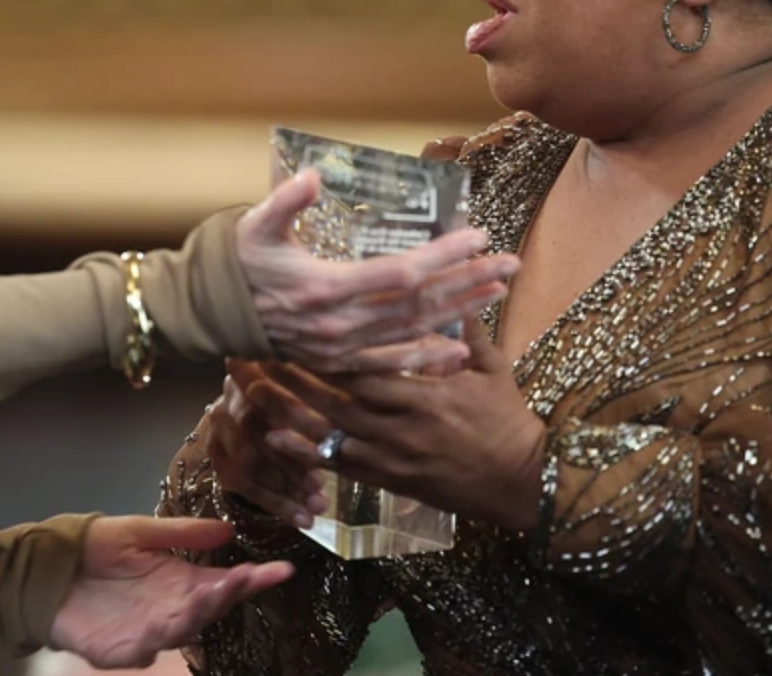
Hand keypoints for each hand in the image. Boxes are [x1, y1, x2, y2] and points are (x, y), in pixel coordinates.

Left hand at [50, 517, 293, 669]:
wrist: (45, 572)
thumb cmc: (94, 550)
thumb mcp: (139, 532)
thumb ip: (181, 533)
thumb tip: (228, 529)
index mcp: (180, 581)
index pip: (224, 583)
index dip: (251, 578)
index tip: (281, 568)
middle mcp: (170, 609)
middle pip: (208, 608)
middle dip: (228, 594)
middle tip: (246, 577)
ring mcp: (147, 633)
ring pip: (180, 629)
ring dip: (196, 614)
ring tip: (211, 593)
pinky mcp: (118, 650)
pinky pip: (142, 649)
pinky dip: (154, 639)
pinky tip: (163, 625)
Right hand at [200, 363, 327, 528]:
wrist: (260, 420)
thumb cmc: (299, 403)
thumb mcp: (311, 394)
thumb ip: (320, 399)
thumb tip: (347, 415)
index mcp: (253, 374)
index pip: (268, 397)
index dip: (295, 424)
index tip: (323, 451)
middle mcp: (227, 400)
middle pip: (253, 433)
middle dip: (289, 464)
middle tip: (319, 488)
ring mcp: (217, 431)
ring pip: (246, 467)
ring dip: (284, 492)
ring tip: (316, 509)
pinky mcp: (217, 460)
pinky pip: (242, 487)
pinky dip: (276, 506)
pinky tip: (302, 519)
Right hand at [236, 171, 517, 373]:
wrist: (213, 313)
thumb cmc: (239, 261)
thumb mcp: (255, 224)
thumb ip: (285, 201)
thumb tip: (312, 176)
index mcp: (325, 287)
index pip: (400, 273)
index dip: (442, 256)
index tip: (477, 235)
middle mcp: (339, 323)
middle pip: (419, 305)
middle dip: (468, 283)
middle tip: (511, 264)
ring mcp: (340, 348)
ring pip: (413, 331)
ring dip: (460, 312)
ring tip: (497, 292)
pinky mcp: (337, 363)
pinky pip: (391, 363)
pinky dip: (427, 357)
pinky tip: (460, 349)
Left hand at [241, 319, 544, 529]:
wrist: (520, 482)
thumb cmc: (507, 421)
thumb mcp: (491, 370)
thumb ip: (468, 332)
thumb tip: (457, 288)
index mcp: (427, 397)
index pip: (368, 373)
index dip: (329, 354)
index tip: (294, 332)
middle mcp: (402, 430)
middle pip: (337, 403)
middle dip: (295, 380)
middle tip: (257, 355)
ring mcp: (393, 459)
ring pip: (330, 436)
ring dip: (289, 414)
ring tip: (251, 393)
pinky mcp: (390, 482)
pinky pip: (340, 468)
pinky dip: (305, 454)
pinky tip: (274, 440)